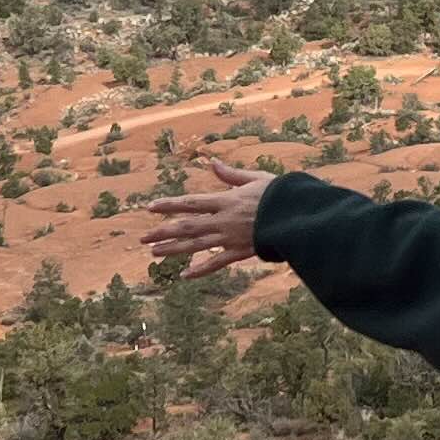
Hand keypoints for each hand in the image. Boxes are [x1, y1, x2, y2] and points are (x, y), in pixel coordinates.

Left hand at [141, 160, 278, 280]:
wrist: (297, 216)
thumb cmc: (279, 194)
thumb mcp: (255, 178)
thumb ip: (231, 175)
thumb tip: (212, 163)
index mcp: (225, 201)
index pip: (190, 203)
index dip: (169, 206)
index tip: (150, 208)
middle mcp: (222, 221)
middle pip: (187, 227)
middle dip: (163, 232)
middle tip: (143, 239)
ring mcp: (229, 238)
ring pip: (196, 246)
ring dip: (174, 250)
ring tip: (154, 254)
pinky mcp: (240, 252)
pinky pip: (216, 263)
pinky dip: (200, 270)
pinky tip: (185, 276)